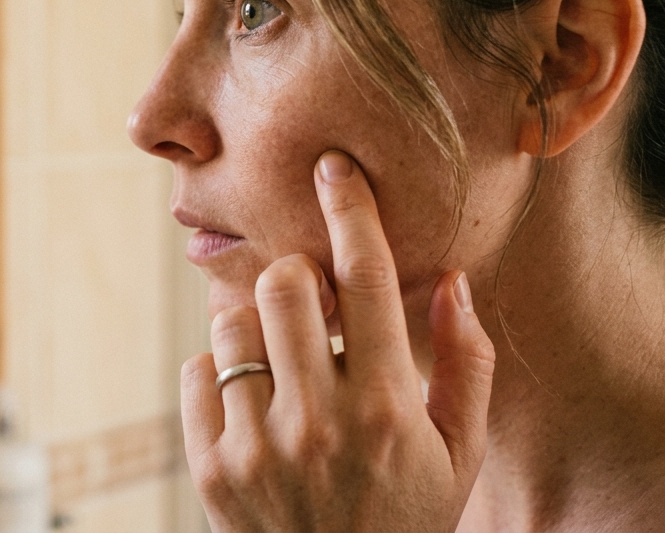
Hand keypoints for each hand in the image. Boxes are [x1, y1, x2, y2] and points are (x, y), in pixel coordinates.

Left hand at [181, 151, 495, 532]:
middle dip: (298, 276)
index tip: (333, 166)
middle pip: (286, 282)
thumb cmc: (405, 517)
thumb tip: (453, 279)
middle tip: (311, 303)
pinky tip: (255, 403)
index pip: (367, 279)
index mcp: (388, 407)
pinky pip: (200, 372)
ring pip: (235, 320)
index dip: (350, 209)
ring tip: (284, 359)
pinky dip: (222, 371)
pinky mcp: (211, 467)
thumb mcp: (458, 454)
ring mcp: (258, 445)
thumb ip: (464, 365)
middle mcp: (320, 420)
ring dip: (259, 323)